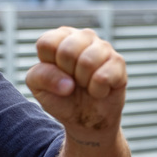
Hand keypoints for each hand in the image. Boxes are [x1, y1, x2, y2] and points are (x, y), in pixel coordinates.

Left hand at [25, 27, 126, 141]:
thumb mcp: (38, 88)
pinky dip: (97, 91)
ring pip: (87, 62)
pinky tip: (99, 89)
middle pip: (67, 51)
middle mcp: (83, 36)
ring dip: (83, 83)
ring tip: (86, 85)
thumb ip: (41, 76)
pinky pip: (103, 77)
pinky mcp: (118, 62)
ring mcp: (103, 47)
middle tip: (72, 81)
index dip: (49, 66)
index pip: (47, 43)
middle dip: (67, 74)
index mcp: (60, 37)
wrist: (85, 120)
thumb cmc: (61, 98)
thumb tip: (68, 83)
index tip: (55, 74)